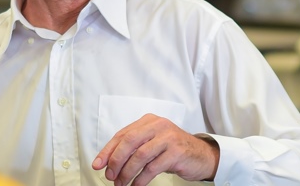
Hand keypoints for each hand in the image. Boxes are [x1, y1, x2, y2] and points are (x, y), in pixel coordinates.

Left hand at [90, 114, 219, 185]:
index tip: (98, 164)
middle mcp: (158, 126)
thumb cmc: (173, 150)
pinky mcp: (176, 152)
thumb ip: (133, 147)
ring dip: (127, 172)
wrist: (202, 155)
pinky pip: (153, 167)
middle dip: (116, 160)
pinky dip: (141, 179)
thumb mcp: (152, 143)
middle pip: (129, 142)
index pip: (122, 135)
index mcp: (148, 121)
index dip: (107, 151)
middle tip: (110, 175)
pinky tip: (136, 185)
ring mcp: (168, 138)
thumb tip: (109, 162)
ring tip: (121, 183)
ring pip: (140, 155)